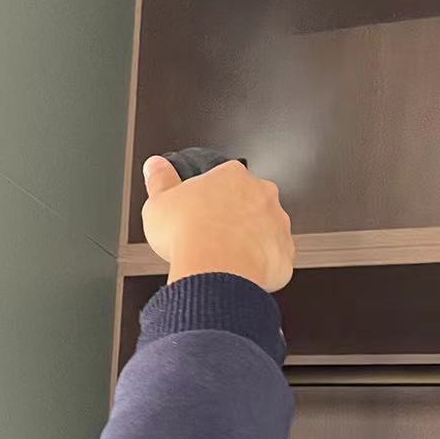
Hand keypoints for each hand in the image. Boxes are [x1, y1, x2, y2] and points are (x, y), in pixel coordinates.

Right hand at [141, 157, 293, 292]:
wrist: (213, 271)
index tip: (198, 212)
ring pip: (264, 230)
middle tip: (209, 236)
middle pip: (248, 202)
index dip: (209, 198)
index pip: (224, 180)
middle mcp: (261, 194)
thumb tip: (155, 166)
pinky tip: (238, 272)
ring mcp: (277, 223)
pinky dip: (259, 265)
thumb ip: (160, 180)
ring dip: (248, 241)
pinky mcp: (284, 253)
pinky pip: (272, 258)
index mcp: (232, 176)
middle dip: (233, 218)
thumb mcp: (158, 202)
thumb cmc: (187, 235)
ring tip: (223, 257)